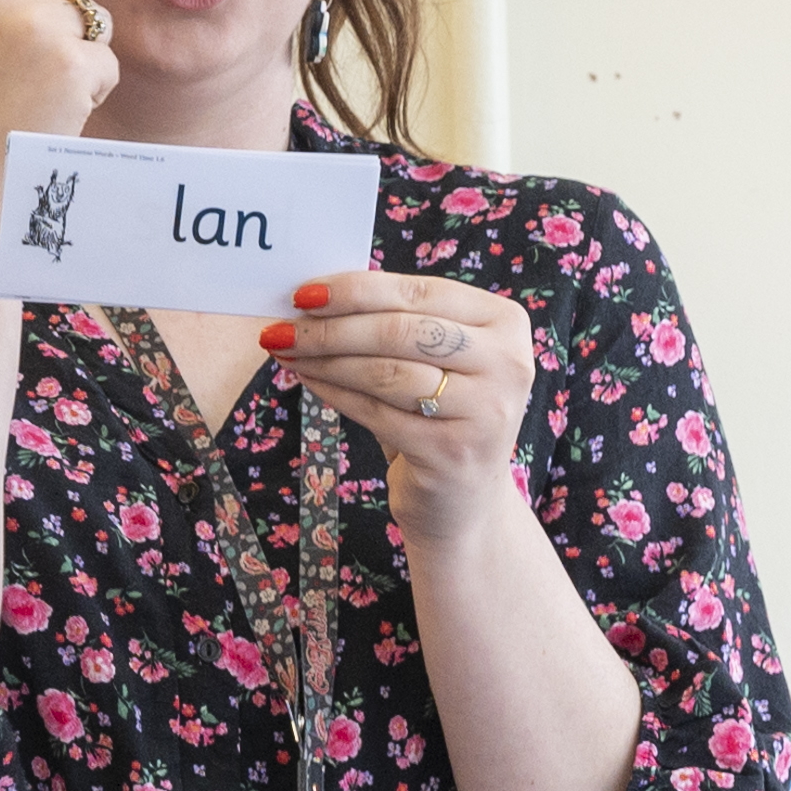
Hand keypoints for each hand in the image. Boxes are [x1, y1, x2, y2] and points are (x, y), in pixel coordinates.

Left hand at [268, 272, 542, 547]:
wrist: (465, 501)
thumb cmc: (442, 414)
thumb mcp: (438, 359)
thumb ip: (400, 321)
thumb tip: (319, 293)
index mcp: (506, 323)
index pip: (421, 293)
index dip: (356, 289)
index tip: (304, 293)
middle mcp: (507, 364)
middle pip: (401, 331)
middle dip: (332, 327)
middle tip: (283, 327)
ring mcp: (485, 411)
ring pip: (386, 372)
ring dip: (326, 359)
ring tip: (286, 352)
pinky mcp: (452, 453)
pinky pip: (377, 412)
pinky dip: (335, 393)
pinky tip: (308, 380)